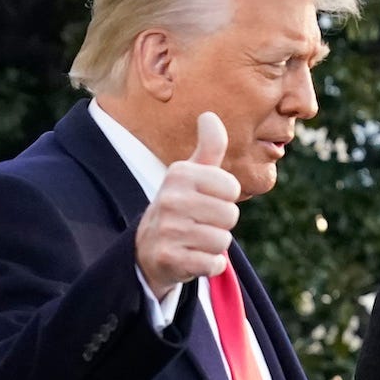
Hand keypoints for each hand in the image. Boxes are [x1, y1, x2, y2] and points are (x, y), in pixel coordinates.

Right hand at [135, 111, 240, 298]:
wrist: (148, 248)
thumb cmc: (181, 206)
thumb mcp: (192, 174)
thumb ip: (209, 147)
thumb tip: (209, 114)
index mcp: (179, 174)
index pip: (231, 188)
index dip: (225, 198)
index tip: (206, 200)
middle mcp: (170, 199)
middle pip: (230, 215)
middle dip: (221, 224)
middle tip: (200, 224)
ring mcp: (167, 229)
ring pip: (222, 241)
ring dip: (214, 245)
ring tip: (195, 240)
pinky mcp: (168, 258)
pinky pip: (212, 263)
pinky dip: (209, 265)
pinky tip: (193, 258)